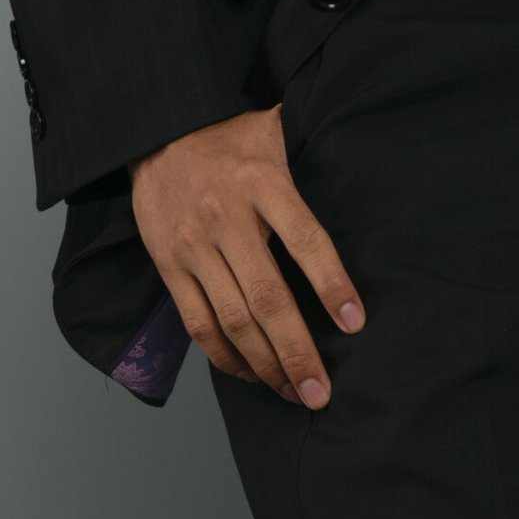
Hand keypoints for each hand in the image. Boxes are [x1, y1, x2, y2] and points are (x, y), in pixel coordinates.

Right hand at [127, 104, 365, 404]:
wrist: (158, 131)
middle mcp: (228, 219)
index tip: (353, 322)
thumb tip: (360, 144)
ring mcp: (195, 246)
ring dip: (265, 364)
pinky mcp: (169, 266)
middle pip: (267, 297)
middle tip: (321, 392)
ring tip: (293, 392)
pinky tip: (251, 374)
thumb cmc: (229, 135)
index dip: (331, 283)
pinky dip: (224, 356)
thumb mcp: (274, 126)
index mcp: (263, 182)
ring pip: (232, 319)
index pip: (305, 239)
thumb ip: (312, 143)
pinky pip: (197, 323)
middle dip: (296, 351)